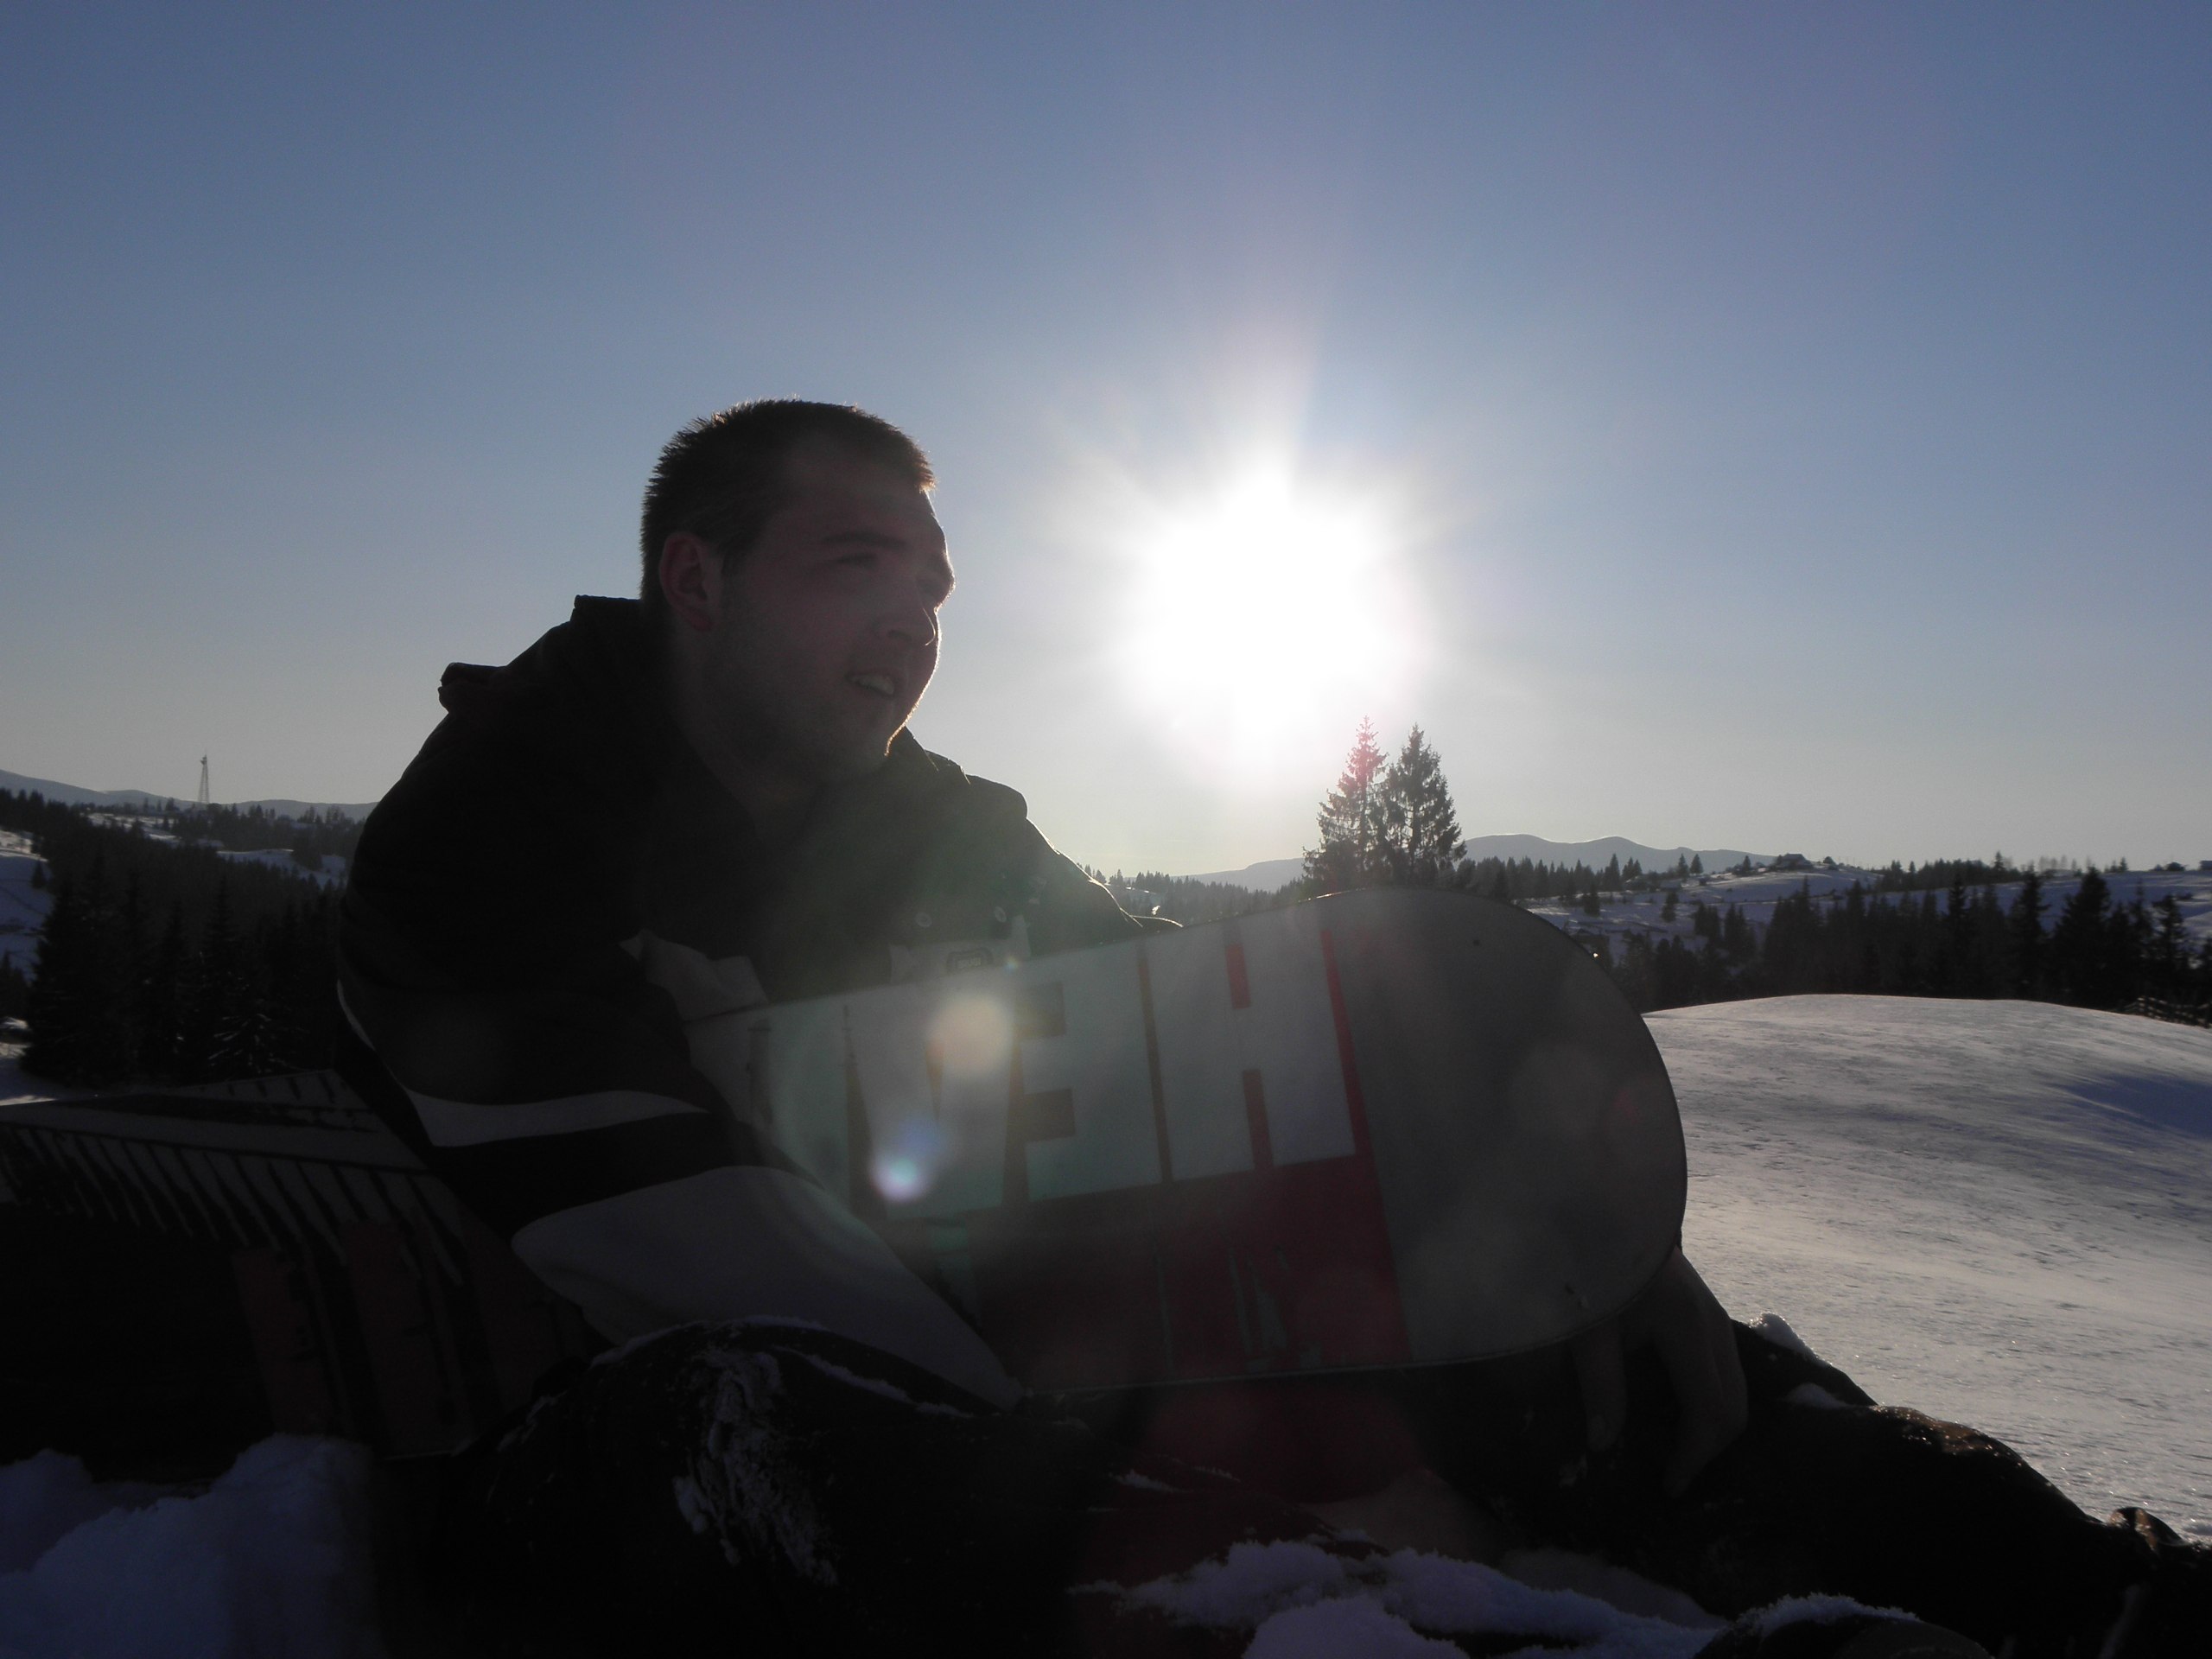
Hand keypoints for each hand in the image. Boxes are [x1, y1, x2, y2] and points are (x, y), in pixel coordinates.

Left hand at [1568, 1246, 1746, 1494]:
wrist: (1599, 1207)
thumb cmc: (1589, 1264)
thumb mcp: (1587, 1329)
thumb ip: (1600, 1387)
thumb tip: (1604, 1445)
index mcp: (1688, 1330)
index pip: (1709, 1413)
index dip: (1692, 1458)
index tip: (1667, 1488)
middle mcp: (1715, 1325)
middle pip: (1735, 1406)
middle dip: (1709, 1448)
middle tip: (1672, 1475)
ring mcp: (1716, 1314)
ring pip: (1734, 1388)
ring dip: (1711, 1424)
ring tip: (1673, 1448)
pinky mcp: (1706, 1309)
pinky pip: (1723, 1369)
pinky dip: (1708, 1399)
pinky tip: (1674, 1408)